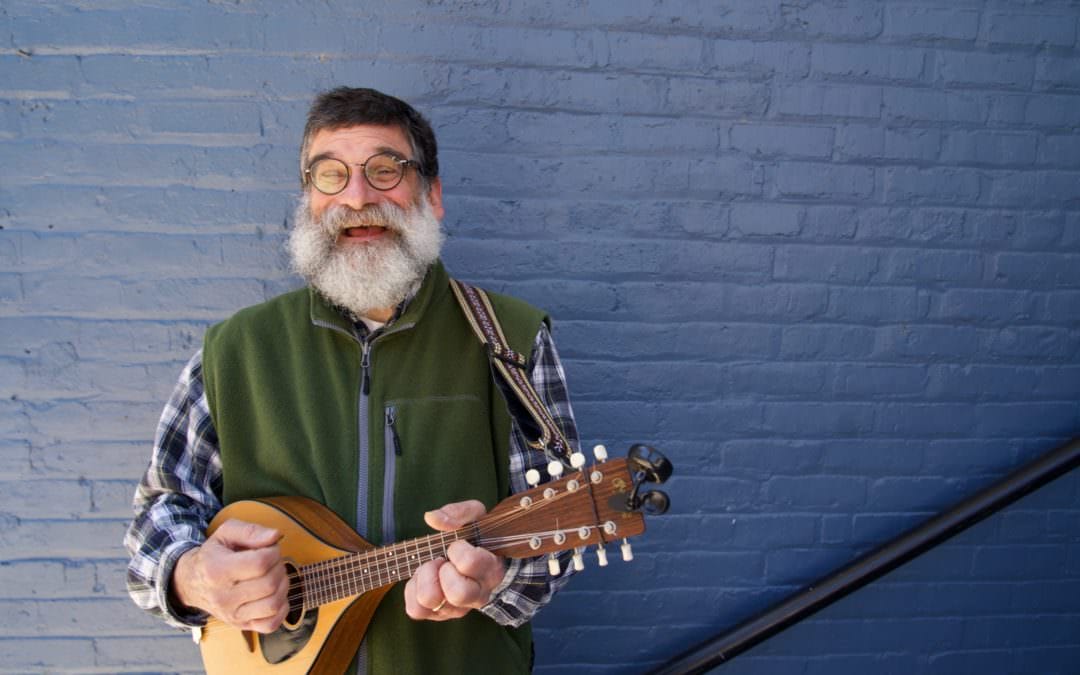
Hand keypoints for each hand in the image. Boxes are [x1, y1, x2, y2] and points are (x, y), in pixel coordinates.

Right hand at [171, 519, 288, 633]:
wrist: (191, 583)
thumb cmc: (213, 554)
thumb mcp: (226, 533)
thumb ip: (251, 531)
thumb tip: (275, 536)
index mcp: (217, 570)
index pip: (260, 563)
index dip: (273, 552)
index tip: (269, 549)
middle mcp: (223, 597)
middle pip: (269, 584)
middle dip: (279, 567)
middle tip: (272, 561)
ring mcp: (232, 614)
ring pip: (273, 605)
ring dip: (282, 587)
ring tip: (274, 576)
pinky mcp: (241, 625)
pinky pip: (270, 625)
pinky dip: (280, 610)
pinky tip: (274, 595)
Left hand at [403, 500, 506, 621]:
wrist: (477, 561)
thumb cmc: (475, 538)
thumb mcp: (474, 517)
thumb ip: (457, 513)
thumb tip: (431, 518)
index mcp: (490, 570)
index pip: (470, 563)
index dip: (457, 549)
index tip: (456, 545)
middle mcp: (477, 595)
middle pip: (457, 593)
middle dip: (441, 569)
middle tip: (442, 559)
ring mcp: (457, 608)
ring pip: (431, 601)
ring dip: (424, 578)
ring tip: (431, 567)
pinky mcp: (437, 614)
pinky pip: (415, 609)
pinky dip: (412, 590)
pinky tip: (422, 578)